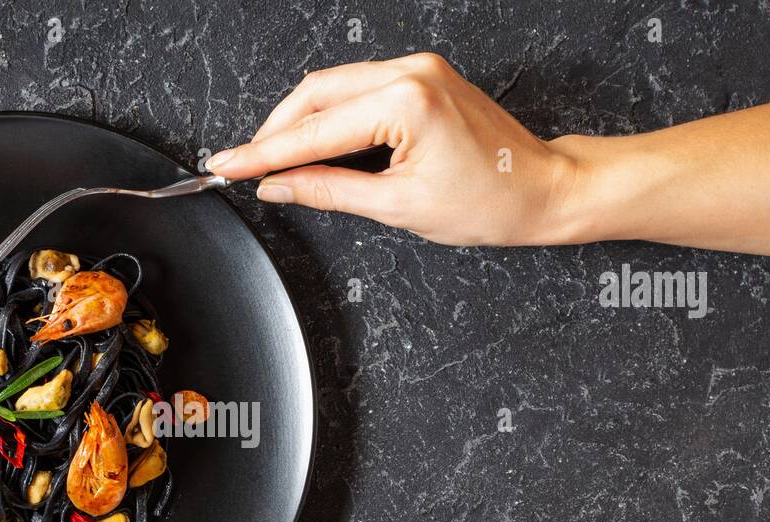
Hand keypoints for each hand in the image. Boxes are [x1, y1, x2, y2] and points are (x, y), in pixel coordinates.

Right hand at [207, 53, 579, 245]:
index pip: (314, 130)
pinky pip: (357, 88)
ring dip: (297, 121)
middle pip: (315, 94)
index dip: (263, 153)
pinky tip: (312, 140)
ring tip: (270, 158)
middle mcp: (410, 72)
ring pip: (333, 87)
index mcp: (406, 102)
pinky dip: (328, 114)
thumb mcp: (398, 206)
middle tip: (241, 165)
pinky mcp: (422, 75)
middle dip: (273, 132)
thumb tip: (279, 185)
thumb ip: (328, 190)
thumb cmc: (490, 201)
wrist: (542, 189)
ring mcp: (418, 68)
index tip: (227, 166)